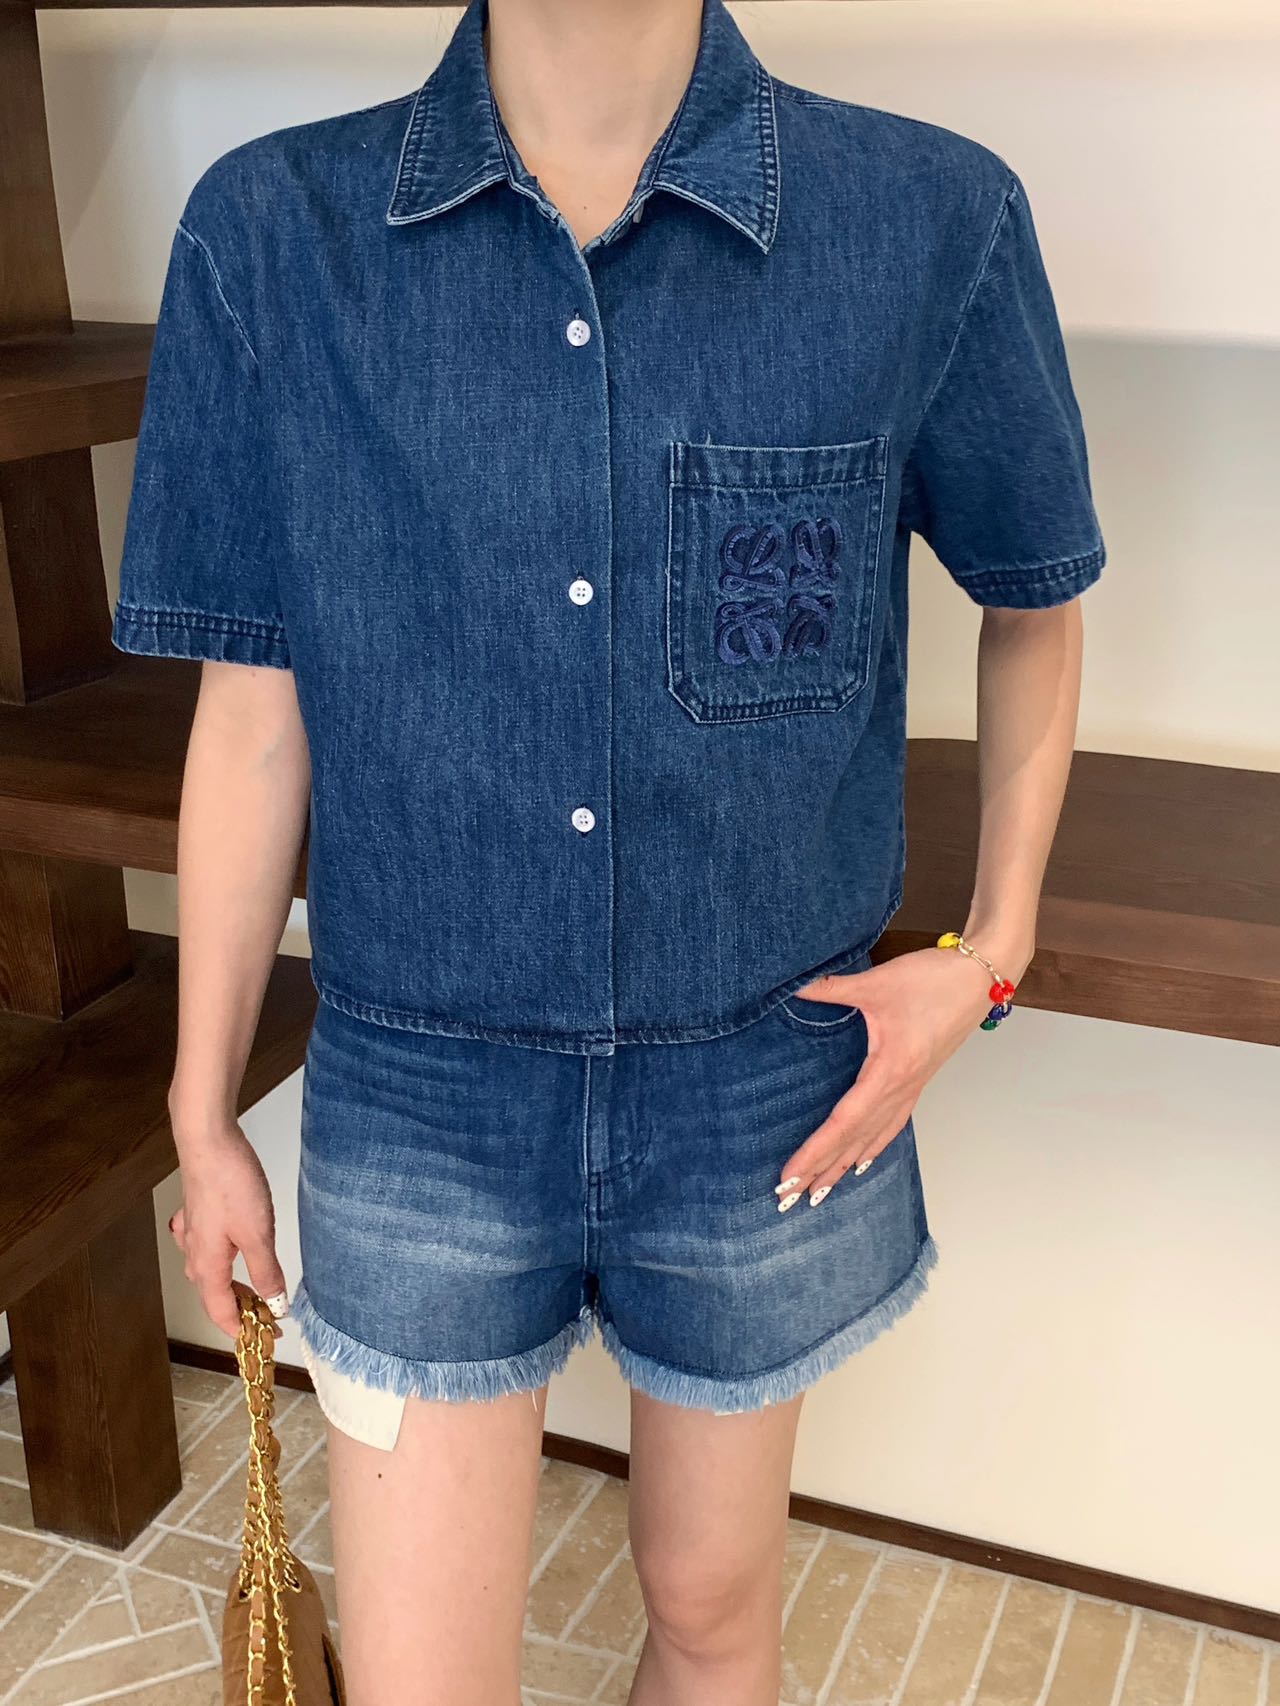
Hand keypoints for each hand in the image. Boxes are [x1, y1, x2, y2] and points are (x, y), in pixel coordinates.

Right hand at [165, 1123, 288, 1337]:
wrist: (208, 1141)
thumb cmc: (230, 1183)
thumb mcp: (258, 1234)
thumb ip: (267, 1272)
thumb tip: (275, 1304)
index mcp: (207, 1266)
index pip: (221, 1312)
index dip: (243, 1329)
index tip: (267, 1337)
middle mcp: (193, 1252)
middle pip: (214, 1294)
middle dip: (240, 1308)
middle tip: (268, 1312)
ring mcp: (191, 1231)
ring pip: (208, 1271)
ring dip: (230, 1283)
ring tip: (256, 1286)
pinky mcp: (196, 1211)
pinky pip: (204, 1246)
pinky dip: (220, 1256)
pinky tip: (229, 1246)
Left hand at [774, 944, 1006, 1207]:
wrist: (983, 976)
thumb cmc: (935, 980)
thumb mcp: (877, 982)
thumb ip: (831, 988)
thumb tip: (792, 987)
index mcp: (889, 1071)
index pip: (843, 1123)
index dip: (814, 1152)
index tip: (789, 1176)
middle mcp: (902, 1088)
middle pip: (855, 1141)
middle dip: (822, 1171)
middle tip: (789, 1199)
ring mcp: (913, 1087)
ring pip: (874, 1138)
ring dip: (845, 1166)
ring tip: (820, 1192)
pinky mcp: (919, 1079)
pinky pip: (893, 1124)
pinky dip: (874, 1147)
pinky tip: (862, 1161)